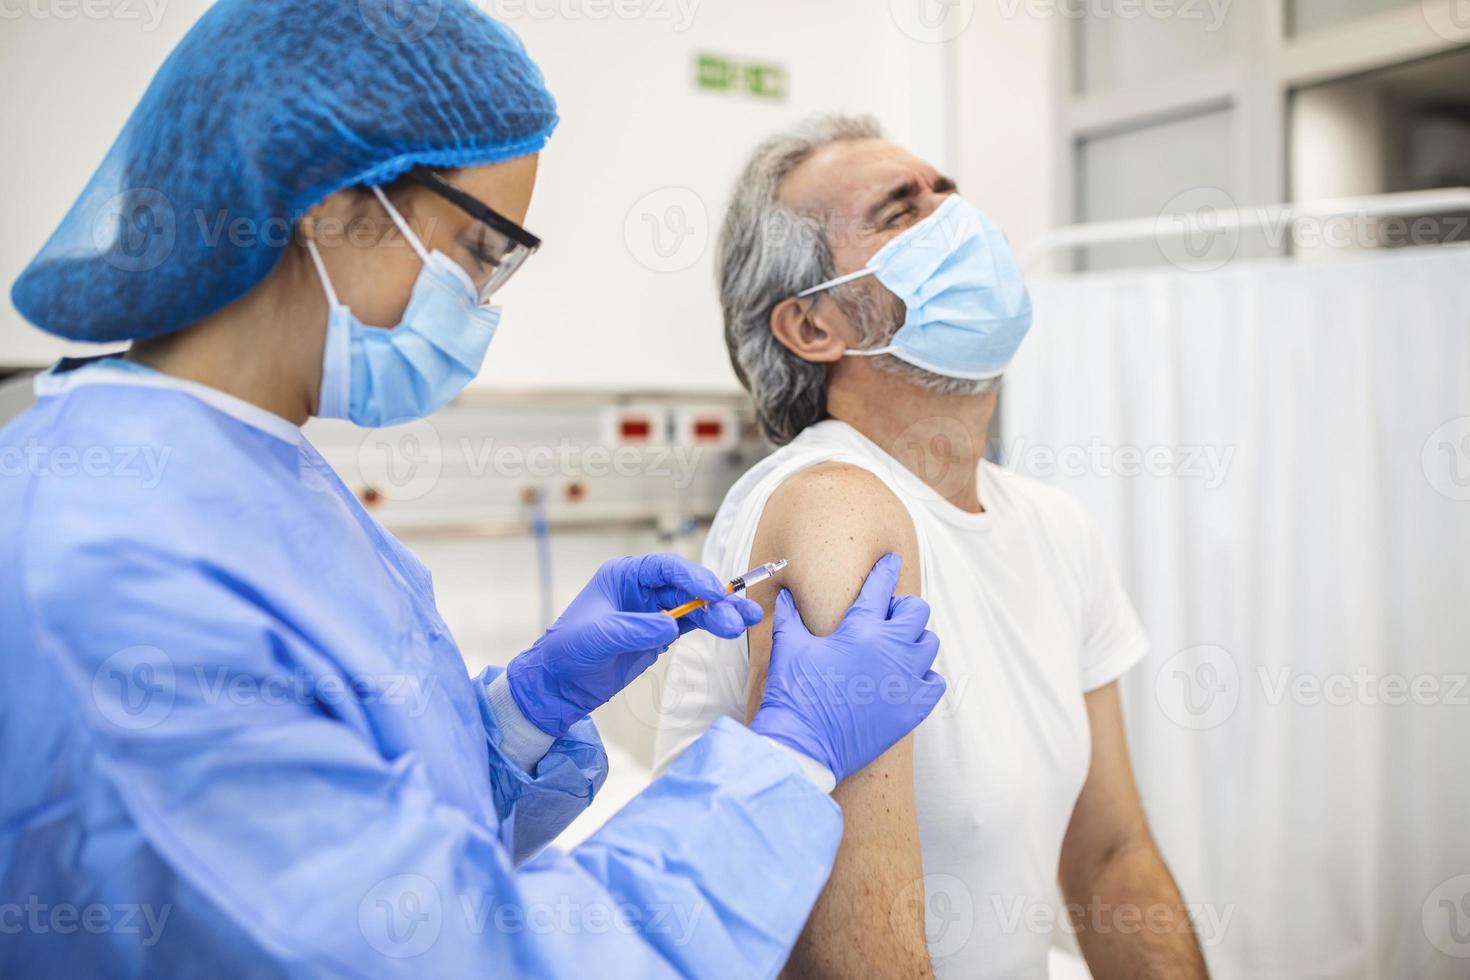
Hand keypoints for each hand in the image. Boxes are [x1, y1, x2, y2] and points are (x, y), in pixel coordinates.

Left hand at [507, 553, 762, 736]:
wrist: (558, 686)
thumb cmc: (567, 652)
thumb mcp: (599, 637)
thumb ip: (637, 628)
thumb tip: (672, 625)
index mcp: (623, 575)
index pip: (665, 568)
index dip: (693, 577)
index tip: (715, 594)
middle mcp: (641, 588)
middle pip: (686, 586)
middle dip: (714, 600)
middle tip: (738, 616)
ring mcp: (652, 611)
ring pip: (693, 606)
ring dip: (719, 614)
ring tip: (745, 623)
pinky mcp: (658, 634)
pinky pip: (690, 624)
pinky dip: (710, 625)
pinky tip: (731, 628)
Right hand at [749, 554, 943, 783]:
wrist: (804, 744)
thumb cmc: (794, 694)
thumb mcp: (789, 648)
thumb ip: (790, 616)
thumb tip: (786, 596)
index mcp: (861, 630)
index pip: (880, 586)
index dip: (885, 569)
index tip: (891, 561)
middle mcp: (891, 649)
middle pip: (916, 611)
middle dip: (902, 609)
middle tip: (885, 619)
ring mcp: (906, 680)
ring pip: (929, 644)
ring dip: (914, 642)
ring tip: (895, 650)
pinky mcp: (913, 708)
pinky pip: (934, 681)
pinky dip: (923, 677)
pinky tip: (904, 680)